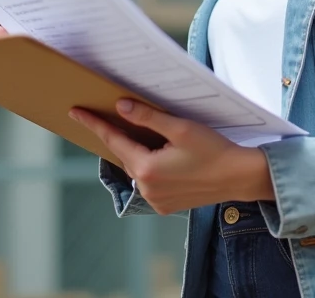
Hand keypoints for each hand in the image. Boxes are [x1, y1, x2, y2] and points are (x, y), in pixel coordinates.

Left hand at [71, 99, 274, 214]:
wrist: (239, 177)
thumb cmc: (214, 150)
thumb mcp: (180, 128)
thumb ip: (148, 117)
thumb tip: (121, 108)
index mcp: (147, 168)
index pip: (113, 140)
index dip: (94, 124)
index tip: (76, 112)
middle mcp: (147, 188)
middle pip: (124, 155)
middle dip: (119, 137)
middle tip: (115, 117)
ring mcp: (155, 200)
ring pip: (137, 169)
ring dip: (137, 153)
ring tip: (145, 135)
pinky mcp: (165, 206)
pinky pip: (149, 183)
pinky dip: (150, 169)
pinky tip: (162, 157)